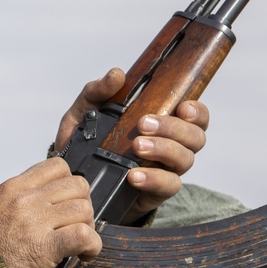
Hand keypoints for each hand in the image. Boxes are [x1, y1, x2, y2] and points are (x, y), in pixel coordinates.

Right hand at [0, 159, 100, 267]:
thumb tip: (37, 200)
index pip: (56, 166)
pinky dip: (91, 245)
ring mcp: (37, 222)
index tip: (67, 199)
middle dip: (82, 204)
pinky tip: (85, 254)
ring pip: (83, 209)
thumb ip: (15, 199)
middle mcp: (27, 200)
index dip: (69, 183)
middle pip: (77, 186)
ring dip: (87, 226)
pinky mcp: (45, 247)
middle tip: (77, 222)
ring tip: (79, 242)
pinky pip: (83, 236)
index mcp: (14, 188)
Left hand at [54, 68, 209, 223]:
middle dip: (174, 128)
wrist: (70, 179)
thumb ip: (97, 92)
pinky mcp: (155, 192)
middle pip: (195, 137)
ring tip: (137, 147)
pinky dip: (154, 178)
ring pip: (185, 159)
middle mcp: (170, 146)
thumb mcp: (84, 112)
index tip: (182, 107)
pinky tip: (134, 175)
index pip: (195, 116)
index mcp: (161, 122)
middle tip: (144, 125)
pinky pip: (168, 186)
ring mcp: (165, 170)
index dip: (197, 111)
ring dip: (164, 150)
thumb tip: (117, 75)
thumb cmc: (84, 142)